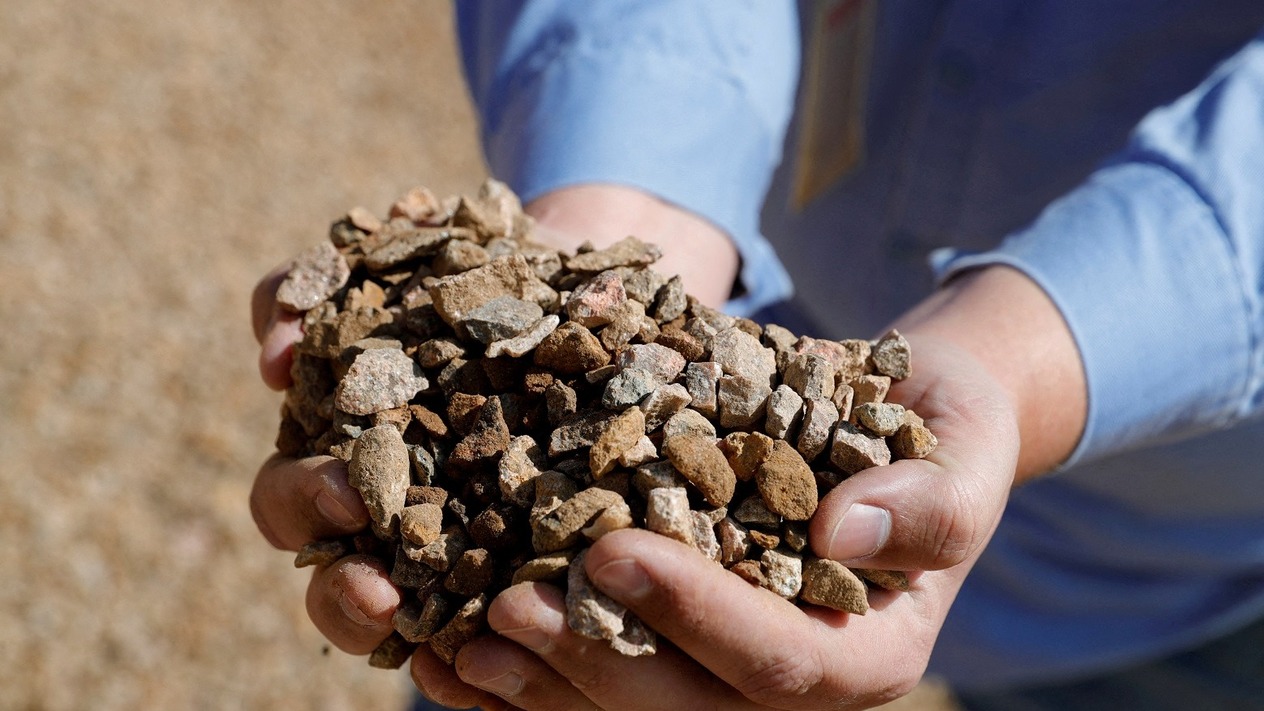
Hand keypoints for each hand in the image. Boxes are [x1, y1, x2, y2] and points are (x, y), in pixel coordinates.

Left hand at [411, 333, 1019, 709]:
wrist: (900, 422)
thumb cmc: (938, 433)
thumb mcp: (960, 454)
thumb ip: (925, 503)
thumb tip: (842, 538)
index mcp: (865, 655)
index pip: (781, 664)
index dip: (695, 617)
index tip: (611, 550)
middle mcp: (790, 682)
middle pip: (686, 705)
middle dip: (593, 658)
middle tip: (507, 604)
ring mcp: (723, 670)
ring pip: (626, 704)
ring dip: (538, 681)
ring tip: (454, 636)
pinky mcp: (672, 643)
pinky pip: (591, 676)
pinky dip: (521, 670)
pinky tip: (444, 643)